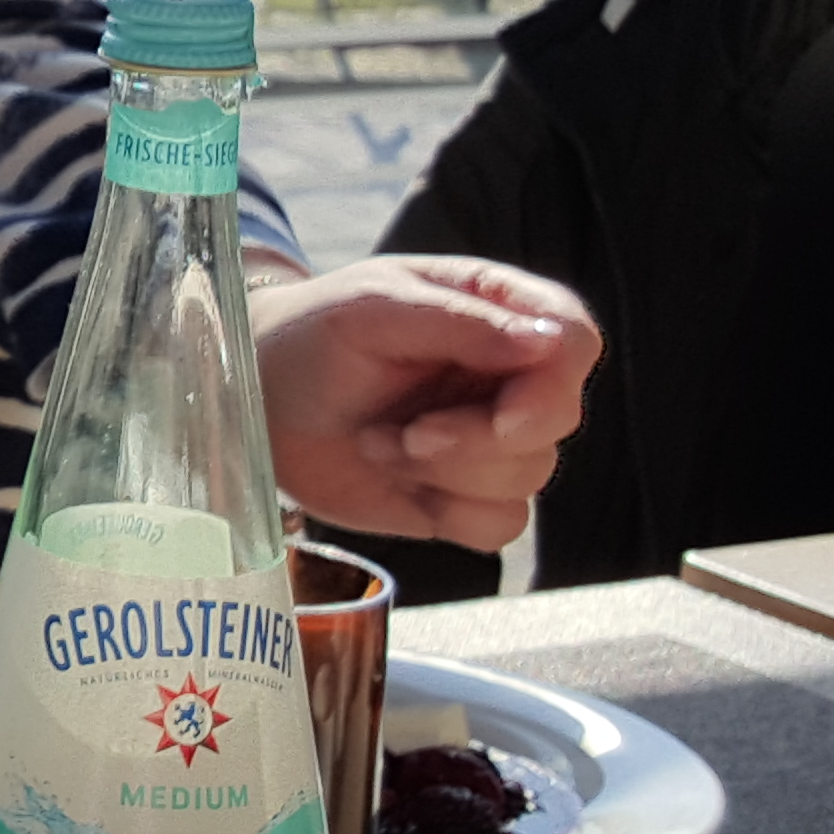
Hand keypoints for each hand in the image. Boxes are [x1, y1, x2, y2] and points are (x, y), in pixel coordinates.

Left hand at [251, 256, 600, 548]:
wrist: (258, 399)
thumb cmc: (313, 335)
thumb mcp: (375, 310)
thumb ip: (462, 323)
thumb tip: (549, 344)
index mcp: (498, 309)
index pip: (574, 340)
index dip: (552, 386)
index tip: (502, 416)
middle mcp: (506, 373)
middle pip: (558, 419)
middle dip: (480, 441)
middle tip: (411, 433)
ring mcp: (489, 437)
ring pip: (529, 479)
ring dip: (447, 472)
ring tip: (382, 441)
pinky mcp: (463, 495)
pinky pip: (500, 525)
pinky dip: (447, 510)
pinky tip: (395, 476)